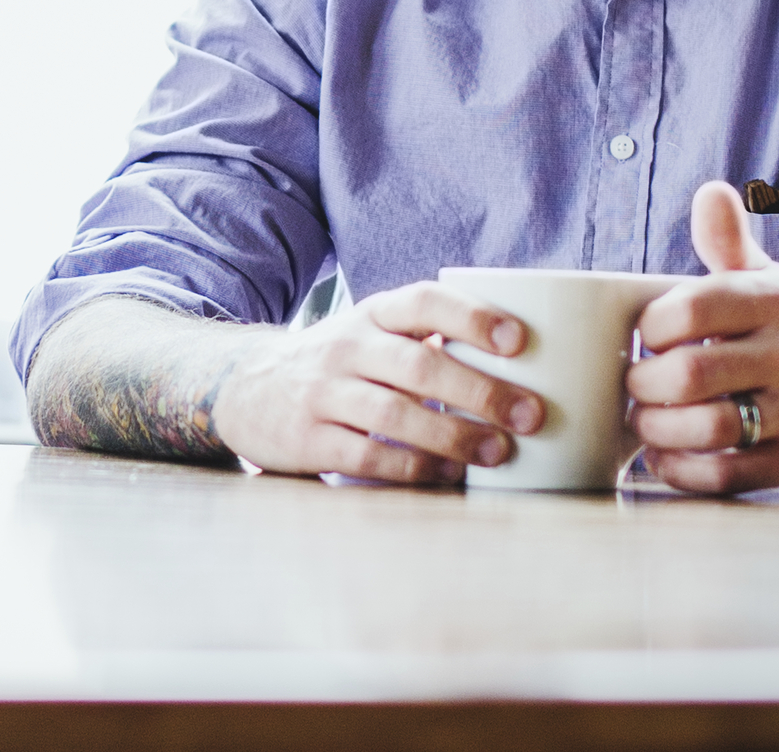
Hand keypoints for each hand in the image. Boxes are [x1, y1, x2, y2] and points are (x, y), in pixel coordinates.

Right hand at [211, 282, 543, 481]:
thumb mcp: (372, 334)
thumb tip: (535, 360)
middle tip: (532, 416)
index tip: (520, 340)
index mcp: (371, 315)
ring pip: (395, 414)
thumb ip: (430, 340)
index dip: (472, 317)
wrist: (242, 388)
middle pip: (418, 364)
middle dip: (481, 391)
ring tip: (500, 453)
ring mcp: (322, 393)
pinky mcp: (307, 438)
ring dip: (454, 435)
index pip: (423, 302)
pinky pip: (366, 455)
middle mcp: (346, 347)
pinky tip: (448, 476)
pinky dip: (413, 468)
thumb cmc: (339, 366)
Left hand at [629, 182, 778, 492]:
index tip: (644, 336)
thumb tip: (711, 192)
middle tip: (633, 384)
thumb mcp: (767, 281)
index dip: (650, 326)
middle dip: (643, 382)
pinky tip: (663, 458)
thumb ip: (729, 242)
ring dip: (656, 429)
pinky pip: (727, 475)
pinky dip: (681, 471)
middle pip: (691, 373)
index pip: (693, 307)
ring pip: (708, 428)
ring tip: (643, 421)